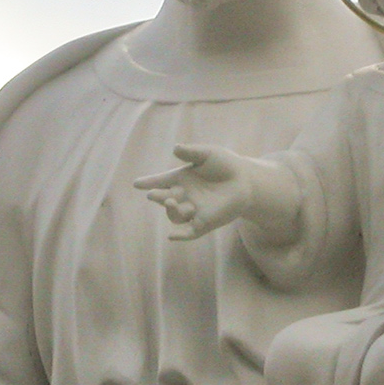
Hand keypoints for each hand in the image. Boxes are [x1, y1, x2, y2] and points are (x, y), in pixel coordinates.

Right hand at [133, 143, 253, 239]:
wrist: (246, 181)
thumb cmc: (225, 165)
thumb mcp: (208, 154)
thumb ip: (192, 153)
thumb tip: (176, 148)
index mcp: (181, 179)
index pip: (161, 181)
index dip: (149, 182)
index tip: (137, 183)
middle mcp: (184, 196)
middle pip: (164, 198)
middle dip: (157, 196)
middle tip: (153, 194)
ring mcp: (193, 210)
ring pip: (175, 215)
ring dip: (170, 210)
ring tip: (170, 201)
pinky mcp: (204, 223)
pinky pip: (189, 232)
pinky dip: (180, 235)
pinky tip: (172, 236)